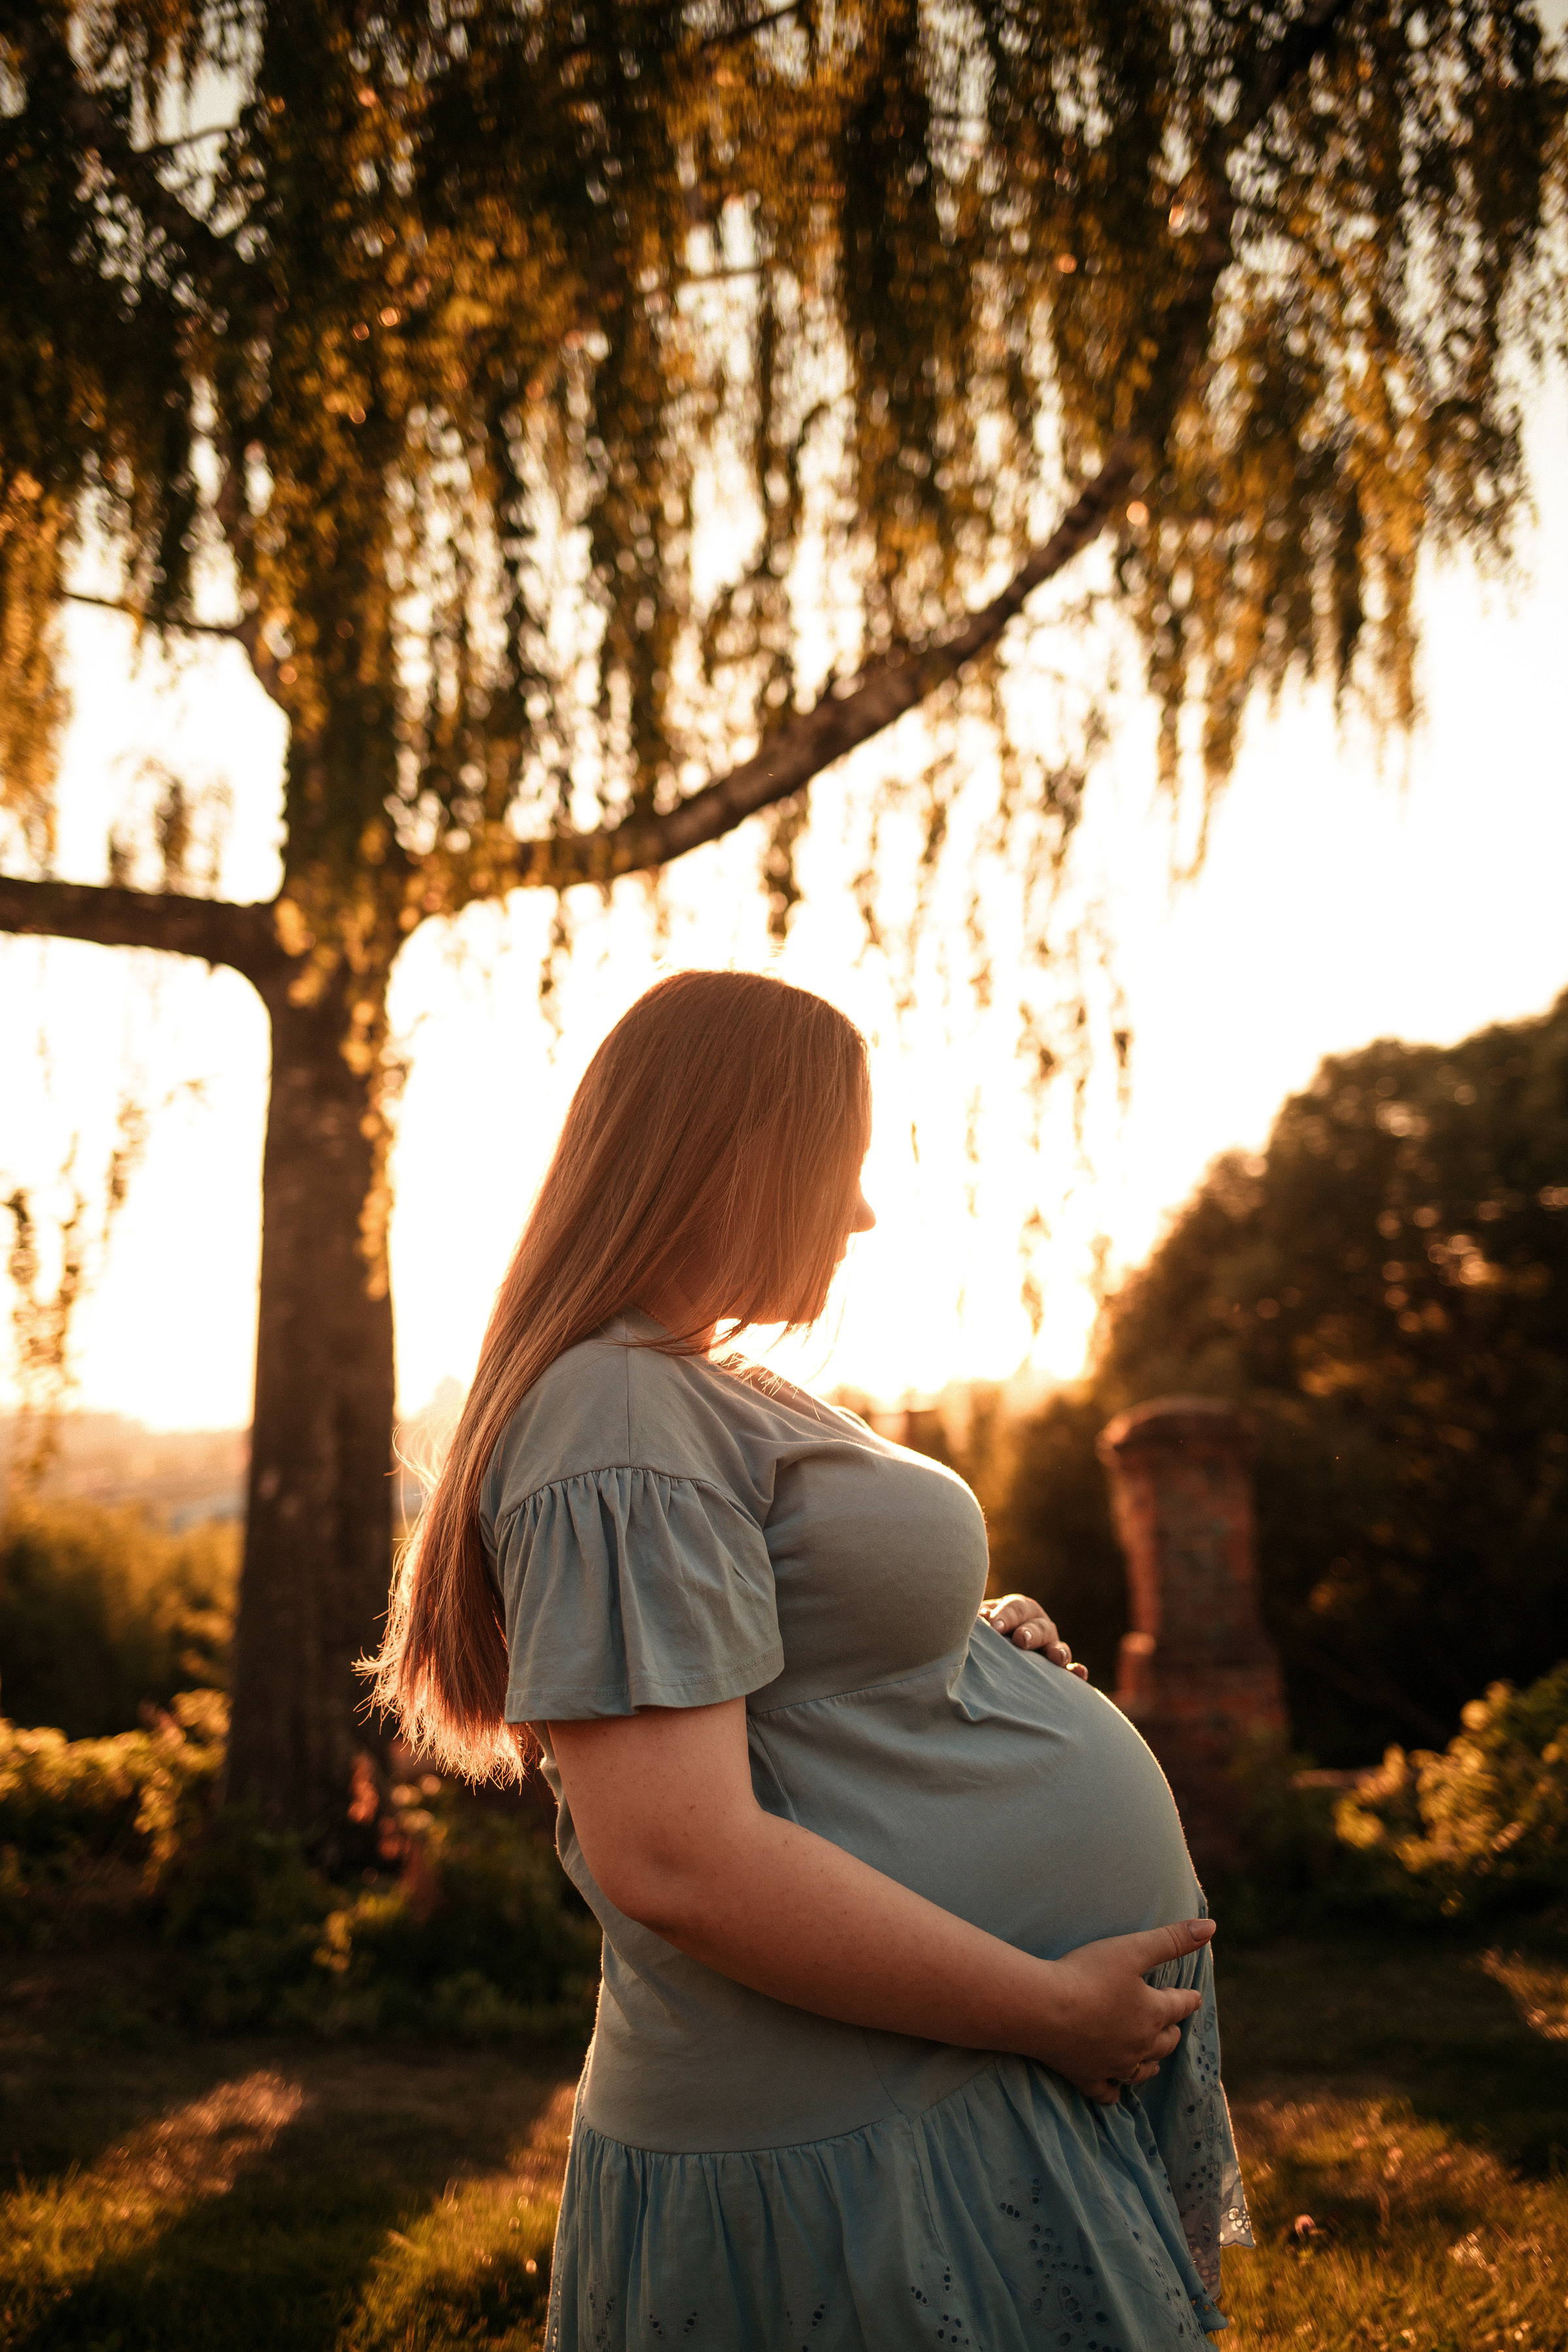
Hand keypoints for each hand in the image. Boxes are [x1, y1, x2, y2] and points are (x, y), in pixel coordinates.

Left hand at [979, 1592, 1088, 1677]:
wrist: (992, 1653)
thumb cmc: (983, 1634)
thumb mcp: (980, 1625)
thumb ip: (979, 1622)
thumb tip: (978, 1619)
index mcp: (1019, 1609)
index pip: (1016, 1608)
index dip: (1006, 1615)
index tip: (994, 1626)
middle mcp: (1038, 1624)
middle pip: (1038, 1626)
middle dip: (1030, 1632)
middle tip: (1020, 1640)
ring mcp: (1050, 1645)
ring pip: (1057, 1645)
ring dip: (1057, 1650)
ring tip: (1056, 1658)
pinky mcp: (1057, 1666)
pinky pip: (1070, 1669)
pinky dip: (1076, 1671)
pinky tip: (1080, 1674)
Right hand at [1032, 1918, 1215, 2103]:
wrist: (1043, 2009)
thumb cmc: (1087, 1974)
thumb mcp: (1132, 1948)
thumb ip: (1171, 1939)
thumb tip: (1211, 1926)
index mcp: (1152, 2012)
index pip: (1179, 2005)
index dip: (1188, 1999)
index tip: (1194, 1997)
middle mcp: (1139, 2043)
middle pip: (1165, 2042)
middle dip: (1172, 2032)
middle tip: (1173, 2026)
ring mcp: (1114, 2064)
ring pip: (1143, 2070)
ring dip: (1152, 2062)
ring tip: (1155, 2058)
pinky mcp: (1087, 2076)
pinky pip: (1107, 2092)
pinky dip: (1114, 2092)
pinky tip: (1116, 2092)